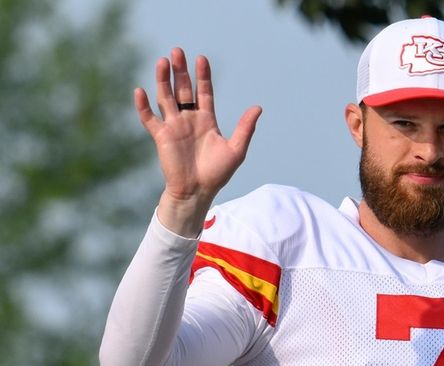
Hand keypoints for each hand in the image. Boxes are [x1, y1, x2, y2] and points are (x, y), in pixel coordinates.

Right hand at [135, 48, 261, 235]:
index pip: (203, 92)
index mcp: (206, 120)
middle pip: (182, 89)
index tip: (201, 58)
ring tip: (162, 61)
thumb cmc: (217, 173)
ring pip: (165, 98)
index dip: (202, 76)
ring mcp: (174, 126)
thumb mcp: (236, 149)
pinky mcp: (161, 137)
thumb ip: (245, 128)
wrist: (197, 192)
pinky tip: (140, 91)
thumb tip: (258, 107)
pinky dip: (143, 106)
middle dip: (180, 71)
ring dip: (163, 80)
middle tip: (177, 51)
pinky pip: (149, 119)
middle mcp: (189, 119)